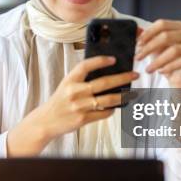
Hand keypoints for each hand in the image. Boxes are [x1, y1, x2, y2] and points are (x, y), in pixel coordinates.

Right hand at [7, 56, 138, 156]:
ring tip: (133, 93)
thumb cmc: (59, 101)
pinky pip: (103, 113)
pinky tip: (115, 107)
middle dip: (122, 78)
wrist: (46, 121)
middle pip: (103, 83)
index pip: (86, 66)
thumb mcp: (66, 85)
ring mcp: (79, 106)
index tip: (114, 59)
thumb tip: (107, 74)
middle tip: (134, 74)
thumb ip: (82, 80)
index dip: (100, 61)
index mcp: (69, 80)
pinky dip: (111, 110)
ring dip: (123, 96)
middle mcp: (74, 92)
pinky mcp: (83, 119)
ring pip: (107, 100)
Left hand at [135, 20, 180, 88]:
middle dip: (150, 47)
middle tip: (139, 56)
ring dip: (158, 61)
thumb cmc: (167, 62)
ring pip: (175, 50)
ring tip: (149, 69)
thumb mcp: (155, 49)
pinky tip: (161, 72)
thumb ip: (147, 39)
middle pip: (167, 36)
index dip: (148, 33)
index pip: (162, 24)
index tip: (138, 44)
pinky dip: (170, 67)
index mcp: (179, 26)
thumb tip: (137, 30)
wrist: (180, 80)